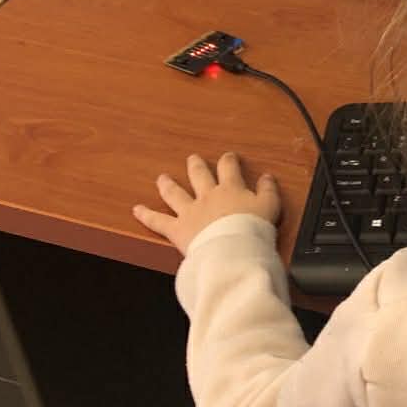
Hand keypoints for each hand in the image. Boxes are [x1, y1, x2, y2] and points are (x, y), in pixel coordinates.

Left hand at [133, 153, 280, 256]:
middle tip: (192, 159)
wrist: (234, 248)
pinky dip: (146, 215)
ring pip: (175, 193)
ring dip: (168, 185)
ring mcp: (190, 211)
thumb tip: (267, 176)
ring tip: (161, 178)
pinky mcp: (177, 229)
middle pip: (199, 175)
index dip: (228, 160)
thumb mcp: (270, 207)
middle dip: (195, 166)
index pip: (228, 168)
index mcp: (230, 189)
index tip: (228, 157)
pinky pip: (158, 221)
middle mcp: (207, 196)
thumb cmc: (253, 229)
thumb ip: (268, 190)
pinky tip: (136, 210)